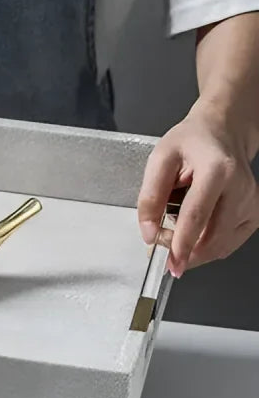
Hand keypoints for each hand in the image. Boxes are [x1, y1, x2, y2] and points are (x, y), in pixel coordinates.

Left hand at [137, 102, 258, 276]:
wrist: (223, 133)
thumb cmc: (191, 143)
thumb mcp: (160, 160)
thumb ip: (150, 197)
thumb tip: (149, 233)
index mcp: (217, 170)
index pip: (197, 215)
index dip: (182, 244)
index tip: (171, 264)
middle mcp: (240, 188)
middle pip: (212, 237)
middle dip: (183, 251)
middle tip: (161, 241)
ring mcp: (251, 203)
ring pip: (219, 246)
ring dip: (193, 250)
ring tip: (176, 228)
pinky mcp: (254, 215)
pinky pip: (226, 245)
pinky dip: (206, 247)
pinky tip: (195, 231)